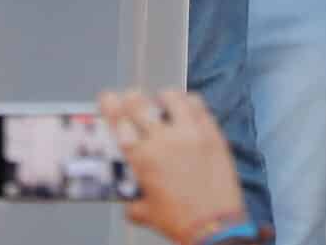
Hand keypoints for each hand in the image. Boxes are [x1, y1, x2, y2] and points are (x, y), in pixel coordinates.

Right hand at [100, 90, 246, 244]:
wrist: (217, 229)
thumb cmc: (181, 222)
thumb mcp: (148, 213)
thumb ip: (133, 203)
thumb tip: (129, 203)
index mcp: (141, 157)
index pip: (117, 119)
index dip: (109, 105)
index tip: (108, 99)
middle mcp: (162, 140)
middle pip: (139, 103)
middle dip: (131, 97)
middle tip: (131, 97)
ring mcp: (189, 135)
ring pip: (171, 98)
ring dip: (163, 97)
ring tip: (163, 101)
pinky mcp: (212, 136)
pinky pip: (199, 107)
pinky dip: (190, 103)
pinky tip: (187, 109)